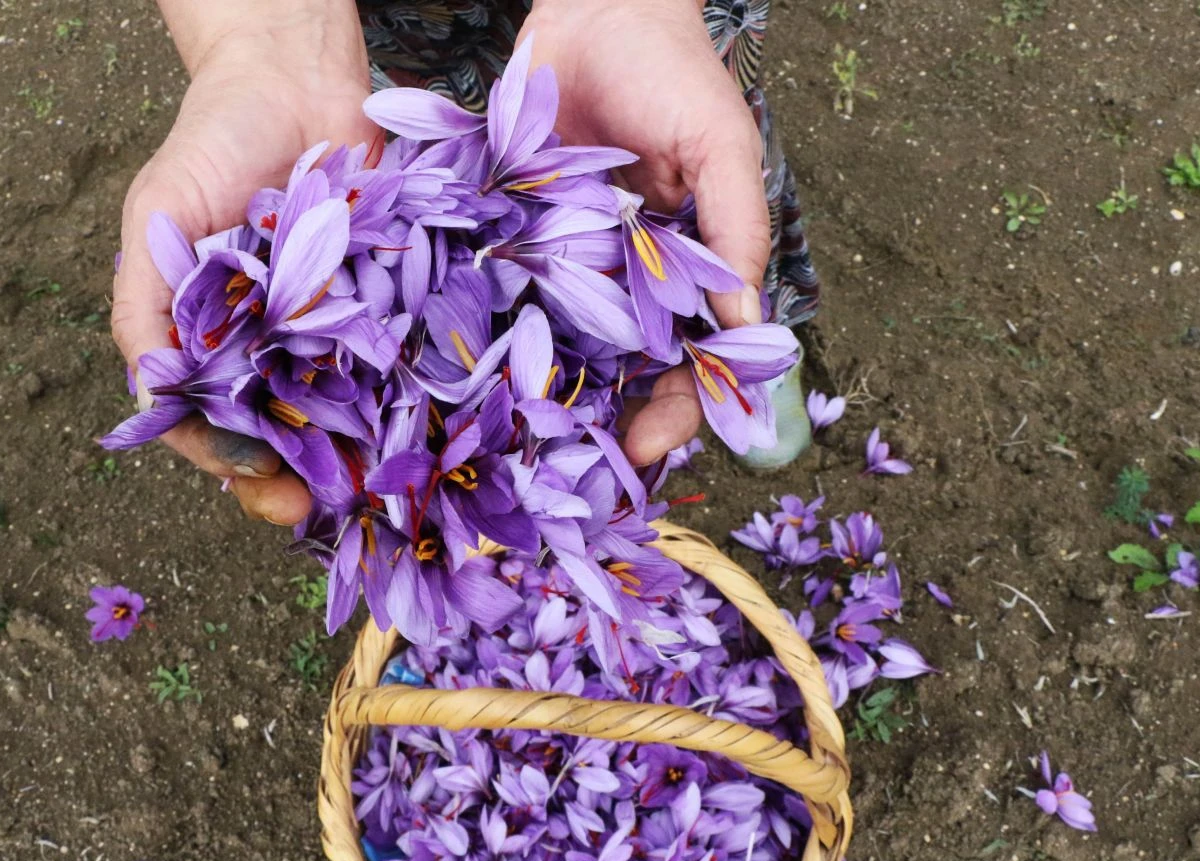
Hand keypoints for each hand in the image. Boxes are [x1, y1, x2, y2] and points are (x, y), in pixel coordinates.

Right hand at [112, 2, 373, 524]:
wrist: (295, 80)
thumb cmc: (212, 145)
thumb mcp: (155, 219)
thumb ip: (144, 307)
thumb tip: (150, 397)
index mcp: (208, 341)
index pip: (211, 426)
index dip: (231, 465)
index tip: (261, 485)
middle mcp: (268, 349)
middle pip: (281, 436)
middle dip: (298, 478)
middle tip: (320, 507)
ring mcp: (328, 334)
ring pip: (342, 415)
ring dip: (356, 456)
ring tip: (374, 487)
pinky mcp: (383, 307)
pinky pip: (394, 365)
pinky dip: (404, 399)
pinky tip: (419, 428)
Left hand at [522, 0, 771, 464]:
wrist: (597, 7)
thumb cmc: (673, 76)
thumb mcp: (721, 149)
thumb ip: (736, 232)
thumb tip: (746, 326)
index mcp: (682, 279)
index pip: (687, 369)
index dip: (672, 416)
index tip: (641, 450)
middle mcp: (622, 287)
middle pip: (615, 380)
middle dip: (594, 429)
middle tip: (559, 474)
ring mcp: (561, 268)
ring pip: (552, 353)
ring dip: (533, 401)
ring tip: (503, 447)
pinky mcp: (506, 240)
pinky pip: (494, 295)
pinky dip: (477, 334)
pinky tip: (453, 374)